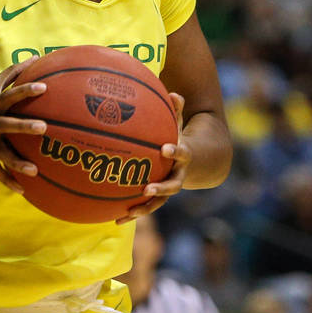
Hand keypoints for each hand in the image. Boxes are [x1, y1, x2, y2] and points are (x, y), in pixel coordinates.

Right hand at [0, 57, 46, 192]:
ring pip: (1, 153)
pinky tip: (21, 189)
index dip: (26, 90)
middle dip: (24, 126)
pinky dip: (7, 180)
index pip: (11, 94)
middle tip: (43, 128)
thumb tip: (36, 58)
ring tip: (34, 170)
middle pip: (8, 124)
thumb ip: (13, 73)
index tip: (43, 88)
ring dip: (17, 162)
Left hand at [116, 92, 189, 223]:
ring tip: (130, 212)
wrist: (196, 161)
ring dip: (145, 208)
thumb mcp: (179, 123)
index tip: (165, 149)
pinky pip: (145, 207)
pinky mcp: (158, 197)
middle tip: (148, 188)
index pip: (183, 153)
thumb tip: (173, 93)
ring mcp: (169, 188)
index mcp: (184, 156)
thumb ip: (176, 109)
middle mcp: (178, 175)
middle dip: (161, 188)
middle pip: (173, 185)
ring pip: (159, 202)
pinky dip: (132, 213)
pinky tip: (115, 219)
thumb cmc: (179, 136)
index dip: (176, 151)